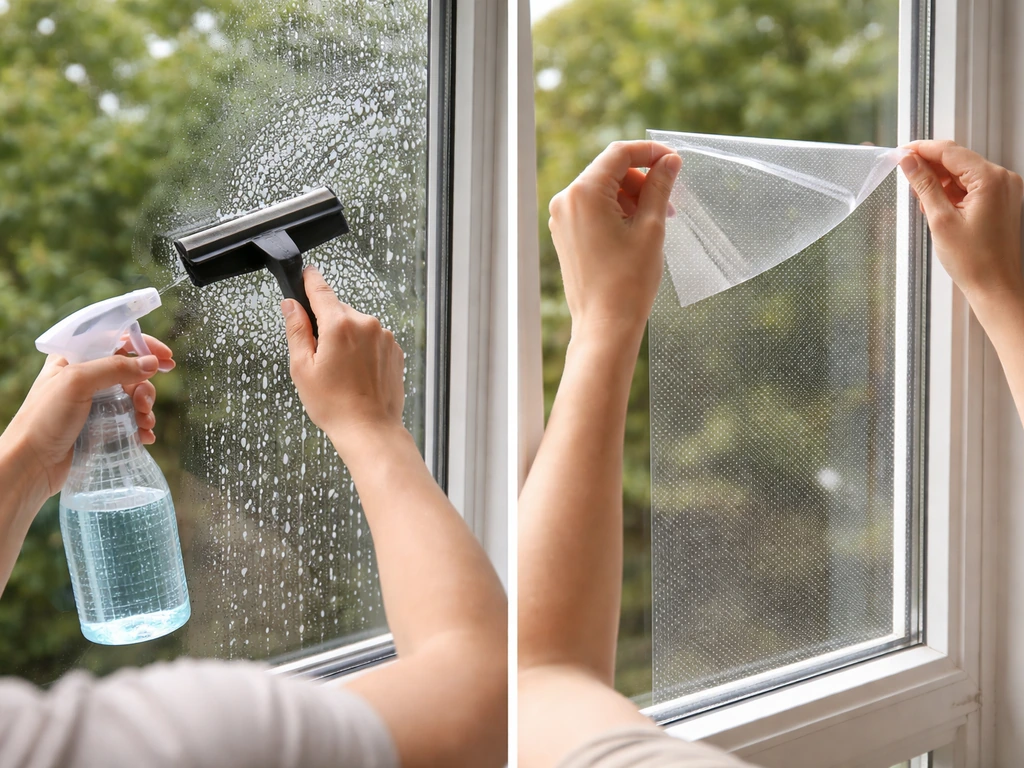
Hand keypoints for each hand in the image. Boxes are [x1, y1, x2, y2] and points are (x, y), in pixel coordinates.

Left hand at [0, 335, 174, 499]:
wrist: (31, 465)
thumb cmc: (44, 419)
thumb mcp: (77, 382)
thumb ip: (115, 368)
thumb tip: (153, 363)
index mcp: (74, 359)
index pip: (116, 340)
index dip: (144, 346)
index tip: (167, 358)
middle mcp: (85, 378)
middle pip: (130, 372)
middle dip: (144, 387)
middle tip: (144, 403)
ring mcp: (93, 403)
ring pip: (133, 397)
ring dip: (145, 409)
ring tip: (143, 424)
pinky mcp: (100, 426)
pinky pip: (130, 420)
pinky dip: (141, 426)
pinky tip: (144, 436)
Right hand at [281, 267, 405, 457]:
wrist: (370, 429)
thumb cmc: (334, 404)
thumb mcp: (302, 367)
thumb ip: (296, 330)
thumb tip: (291, 305)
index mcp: (340, 325)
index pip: (321, 289)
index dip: (310, 280)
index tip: (306, 273)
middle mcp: (367, 324)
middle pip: (339, 311)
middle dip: (327, 325)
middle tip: (319, 356)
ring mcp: (384, 336)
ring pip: (357, 326)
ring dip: (346, 339)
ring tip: (340, 371)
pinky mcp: (395, 350)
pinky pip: (373, 340)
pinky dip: (362, 350)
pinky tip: (356, 374)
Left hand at [547, 140, 681, 341]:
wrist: (604, 324)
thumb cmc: (628, 280)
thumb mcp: (651, 227)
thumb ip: (659, 187)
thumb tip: (670, 161)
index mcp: (584, 193)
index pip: (619, 154)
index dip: (649, 152)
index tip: (673, 161)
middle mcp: (566, 201)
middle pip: (609, 171)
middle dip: (641, 180)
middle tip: (669, 202)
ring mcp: (561, 219)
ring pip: (601, 190)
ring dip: (630, 197)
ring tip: (655, 221)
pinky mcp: (564, 234)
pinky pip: (591, 209)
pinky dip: (615, 211)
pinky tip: (636, 231)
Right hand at [900, 140, 1023, 308]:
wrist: (996, 286)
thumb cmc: (974, 261)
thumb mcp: (941, 220)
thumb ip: (924, 185)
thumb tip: (909, 162)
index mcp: (991, 180)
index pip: (951, 151)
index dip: (922, 149)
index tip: (901, 152)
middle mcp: (1003, 179)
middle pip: (958, 160)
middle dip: (930, 167)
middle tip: (905, 178)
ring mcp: (1004, 189)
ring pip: (964, 173)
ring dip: (940, 182)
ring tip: (922, 202)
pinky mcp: (1001, 200)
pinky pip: (972, 186)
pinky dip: (953, 192)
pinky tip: (937, 207)